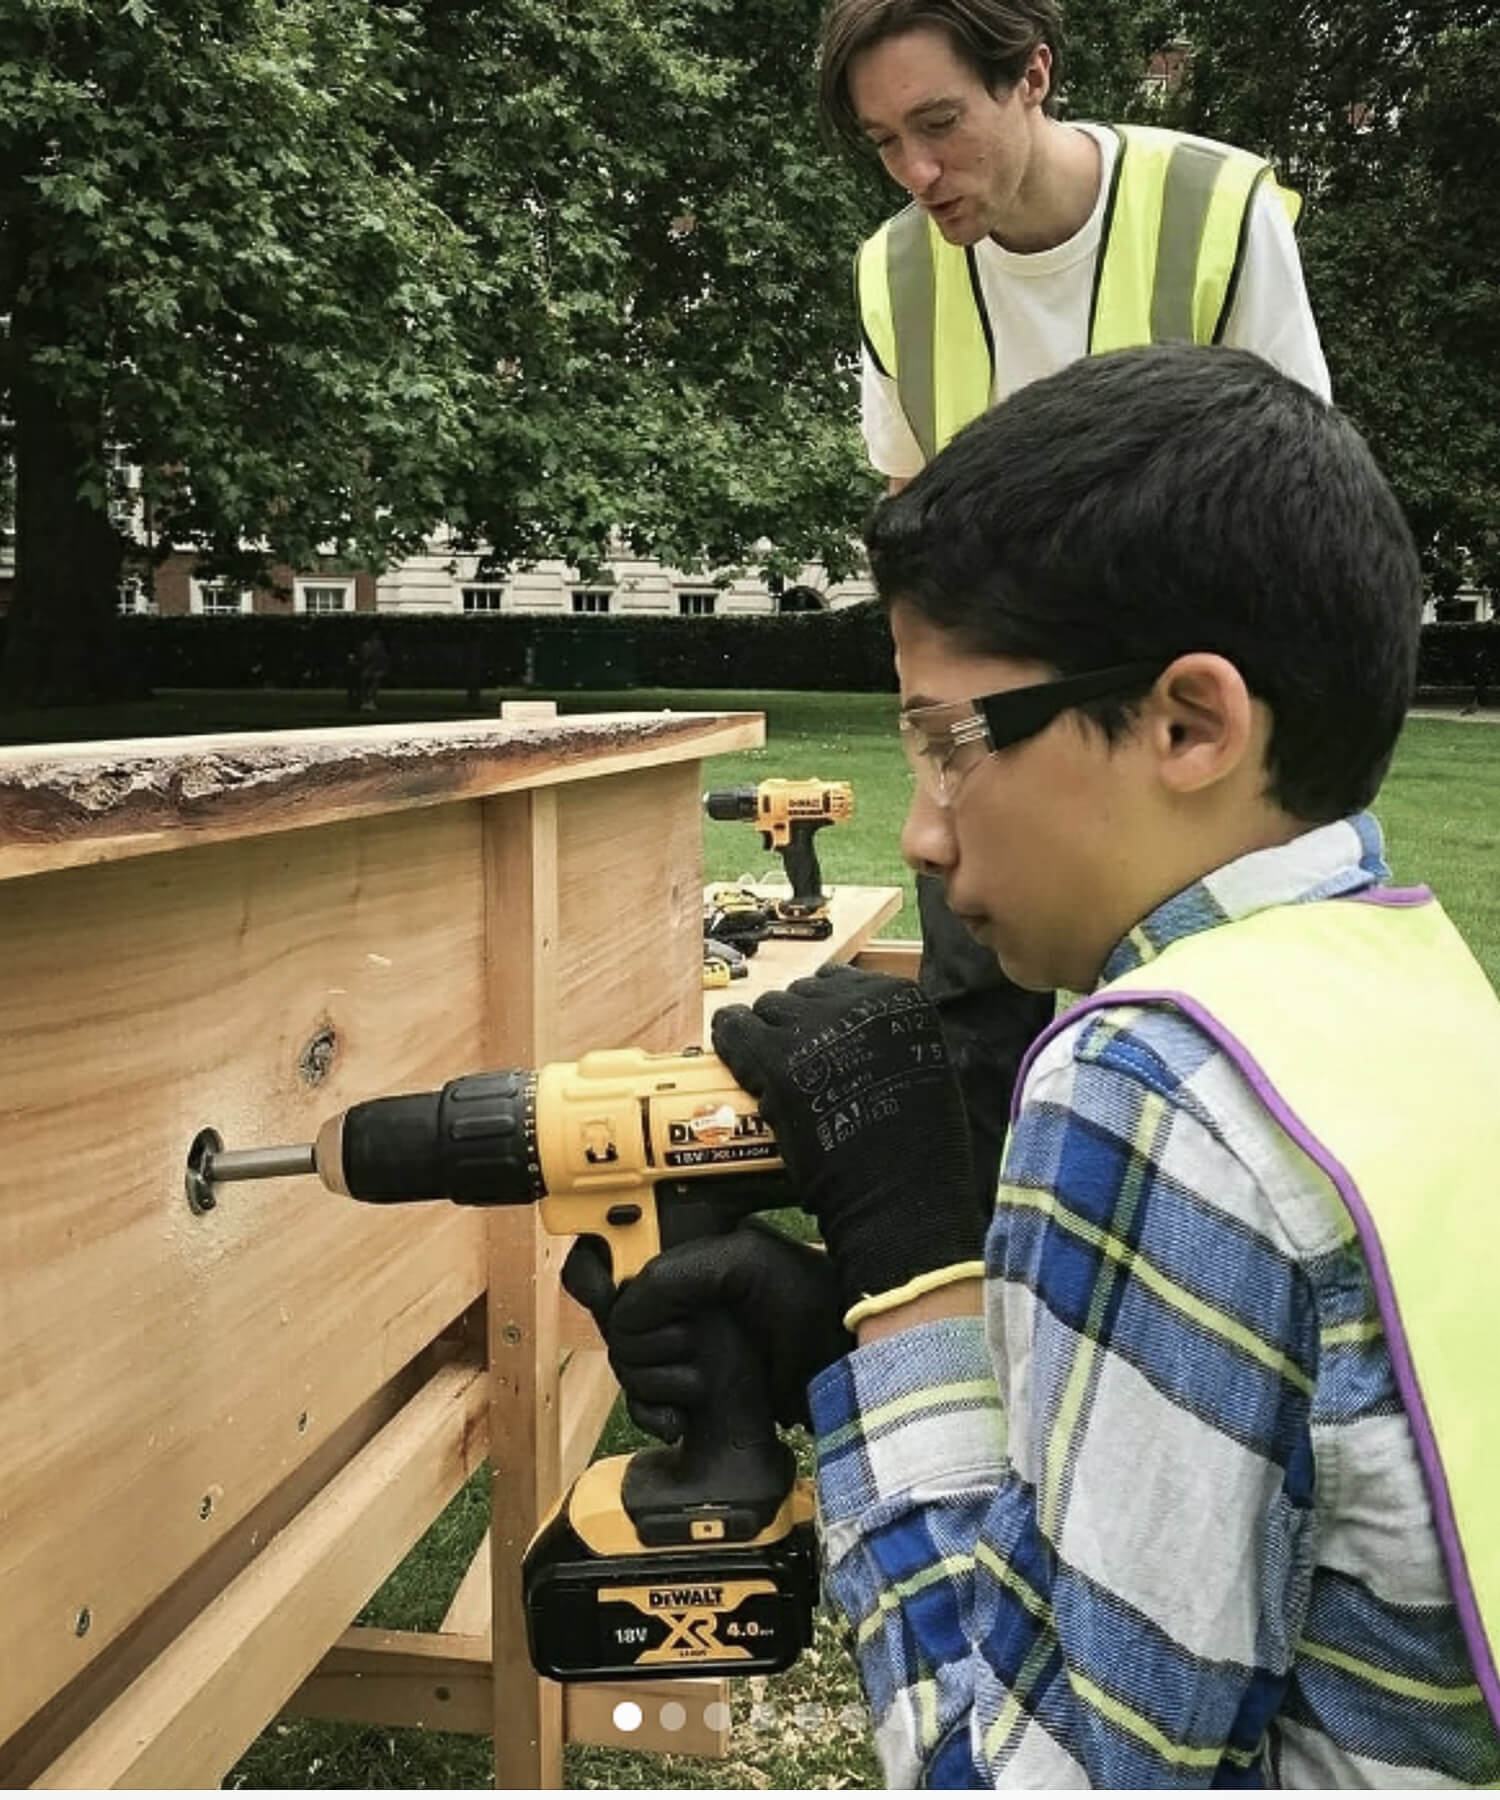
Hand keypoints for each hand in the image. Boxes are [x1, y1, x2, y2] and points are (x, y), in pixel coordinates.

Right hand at [562, 1220, 851, 1440]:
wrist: (849, 1370)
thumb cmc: (813, 1302)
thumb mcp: (746, 1263)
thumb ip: (675, 1274)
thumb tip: (623, 1311)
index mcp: (684, 1251)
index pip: (609, 1254)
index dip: (598, 1278)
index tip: (609, 1299)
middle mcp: (677, 1296)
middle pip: (609, 1317)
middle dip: (634, 1340)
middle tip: (683, 1345)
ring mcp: (682, 1344)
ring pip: (623, 1365)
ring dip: (654, 1381)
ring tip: (702, 1382)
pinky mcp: (689, 1389)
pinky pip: (641, 1404)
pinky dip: (652, 1414)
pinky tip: (679, 1419)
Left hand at [710, 964, 984, 1320]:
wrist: (901, 1193)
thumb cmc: (917, 1149)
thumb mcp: (921, 1070)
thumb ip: (884, 1041)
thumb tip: (846, 1036)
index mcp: (899, 1000)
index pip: (836, 981)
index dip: (820, 1013)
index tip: (816, 1040)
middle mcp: (857, 1001)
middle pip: (799, 994)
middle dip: (792, 1025)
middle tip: (795, 1064)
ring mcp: (814, 1027)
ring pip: (766, 1009)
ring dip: (764, 1037)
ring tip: (770, 1074)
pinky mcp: (777, 1057)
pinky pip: (735, 1030)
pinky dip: (730, 1042)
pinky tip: (731, 1057)